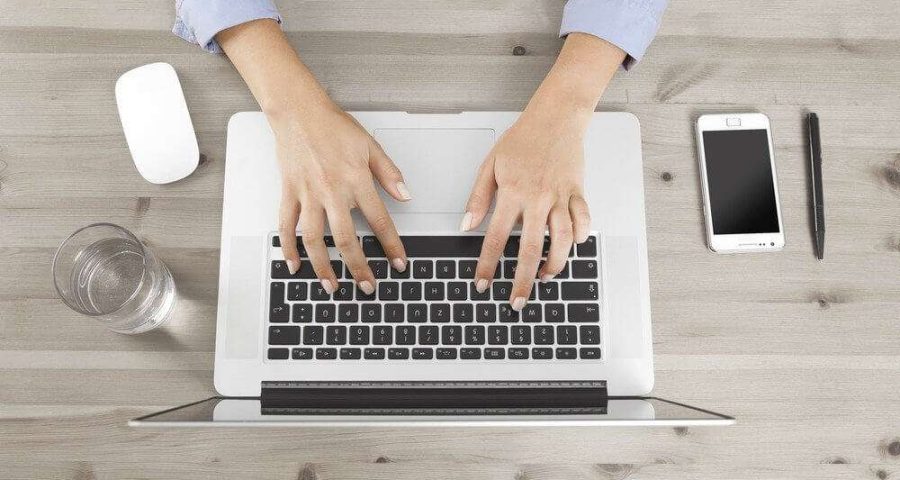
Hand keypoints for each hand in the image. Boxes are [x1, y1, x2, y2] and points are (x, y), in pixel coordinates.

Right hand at [274, 104, 410, 293]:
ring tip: (332, 286)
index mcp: (356, 180)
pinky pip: (286, 225)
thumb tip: (406, 196)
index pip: (379, 221)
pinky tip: (294, 265)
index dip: (391, 246)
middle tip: (367, 287)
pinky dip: (288, 248)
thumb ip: (389, 174)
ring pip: (314, 239)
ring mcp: (307, 194)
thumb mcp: (370, 146)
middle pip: (345, 239)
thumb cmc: (333, 126)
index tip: (398, 264)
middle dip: (358, 268)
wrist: (298, 111)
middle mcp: (332, 191)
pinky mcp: (288, 192)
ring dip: (323, 266)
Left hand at [462, 107, 590, 309]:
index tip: (482, 283)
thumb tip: (465, 226)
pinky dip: (579, 238)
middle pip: (531, 249)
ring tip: (545, 278)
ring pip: (562, 240)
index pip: (497, 237)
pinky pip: (583, 221)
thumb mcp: (490, 165)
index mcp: (513, 192)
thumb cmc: (522, 140)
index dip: (488, 264)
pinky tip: (571, 247)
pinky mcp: (578, 192)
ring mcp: (561, 196)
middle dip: (523, 281)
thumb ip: (478, 197)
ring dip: (554, 265)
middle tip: (517, 301)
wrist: (556, 117)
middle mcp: (538, 198)